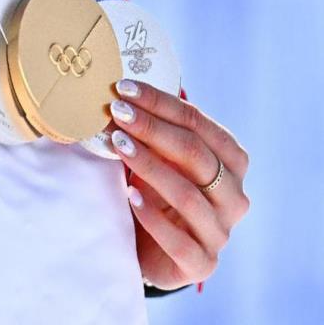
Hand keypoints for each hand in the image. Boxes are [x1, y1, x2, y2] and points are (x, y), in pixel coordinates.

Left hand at [110, 79, 249, 289]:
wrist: (156, 250)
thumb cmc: (158, 194)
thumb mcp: (162, 159)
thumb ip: (159, 132)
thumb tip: (141, 90)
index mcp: (230, 161)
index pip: (198, 123)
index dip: (160, 103)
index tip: (125, 89)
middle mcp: (234, 195)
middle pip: (195, 153)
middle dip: (152, 128)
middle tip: (117, 111)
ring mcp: (221, 231)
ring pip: (187, 193)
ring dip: (148, 165)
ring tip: (117, 144)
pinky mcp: (203, 263)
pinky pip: (177, 239)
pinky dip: (151, 215)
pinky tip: (128, 195)